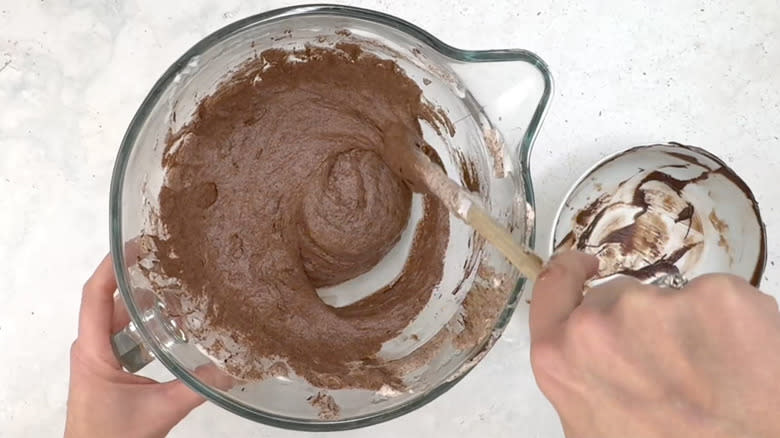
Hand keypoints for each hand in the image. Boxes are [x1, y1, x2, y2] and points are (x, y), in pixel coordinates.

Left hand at [65, 255, 204, 437]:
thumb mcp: (161, 410)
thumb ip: (198, 387)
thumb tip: (235, 367)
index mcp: (93, 351)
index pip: (95, 294)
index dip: (113, 265)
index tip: (137, 244)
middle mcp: (92, 349)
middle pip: (112, 302)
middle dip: (139, 280)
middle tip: (171, 264)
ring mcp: (99, 360)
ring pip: (120, 320)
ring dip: (145, 304)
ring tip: (178, 289)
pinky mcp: (109, 371)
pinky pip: (125, 338)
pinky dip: (146, 327)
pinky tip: (173, 326)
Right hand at [529, 251, 779, 437]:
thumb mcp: (590, 428)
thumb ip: (577, 378)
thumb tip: (586, 358)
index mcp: (560, 357)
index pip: (553, 286)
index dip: (570, 271)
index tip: (587, 266)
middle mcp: (600, 324)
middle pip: (617, 297)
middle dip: (640, 322)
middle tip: (670, 369)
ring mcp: (659, 305)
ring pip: (670, 299)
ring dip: (687, 326)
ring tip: (710, 378)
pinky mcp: (717, 297)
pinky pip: (718, 299)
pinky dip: (731, 325)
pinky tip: (740, 366)